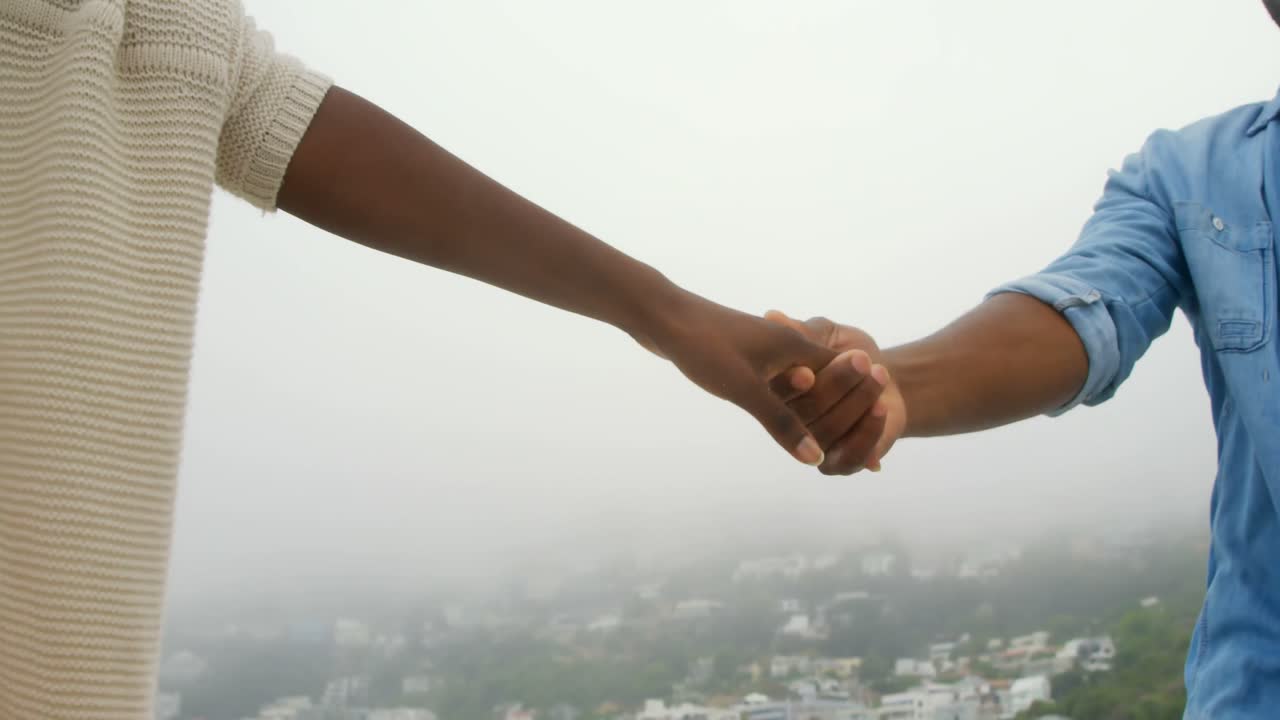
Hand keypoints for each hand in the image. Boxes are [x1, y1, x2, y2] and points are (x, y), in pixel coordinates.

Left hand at [640, 292, 870, 466]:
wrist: (662, 315)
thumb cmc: (705, 347)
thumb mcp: (744, 389)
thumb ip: (781, 423)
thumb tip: (816, 458)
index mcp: (794, 346)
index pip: (843, 376)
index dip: (861, 403)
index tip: (879, 430)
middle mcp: (785, 343)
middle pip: (827, 379)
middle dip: (844, 407)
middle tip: (867, 437)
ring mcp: (762, 348)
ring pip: (800, 380)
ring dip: (815, 406)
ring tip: (830, 434)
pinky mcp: (741, 354)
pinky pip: (775, 382)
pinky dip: (786, 401)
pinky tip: (782, 413)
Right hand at [764, 311, 906, 474]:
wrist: (886, 377)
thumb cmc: (849, 350)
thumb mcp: (827, 334)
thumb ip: (801, 331)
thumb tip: (771, 315)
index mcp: (776, 391)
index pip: (774, 391)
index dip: (788, 384)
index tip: (808, 372)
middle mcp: (788, 422)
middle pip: (803, 411)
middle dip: (834, 384)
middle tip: (861, 359)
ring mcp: (811, 447)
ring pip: (827, 431)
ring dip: (856, 401)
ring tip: (879, 373)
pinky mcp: (837, 464)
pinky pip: (849, 457)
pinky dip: (867, 431)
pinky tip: (880, 408)